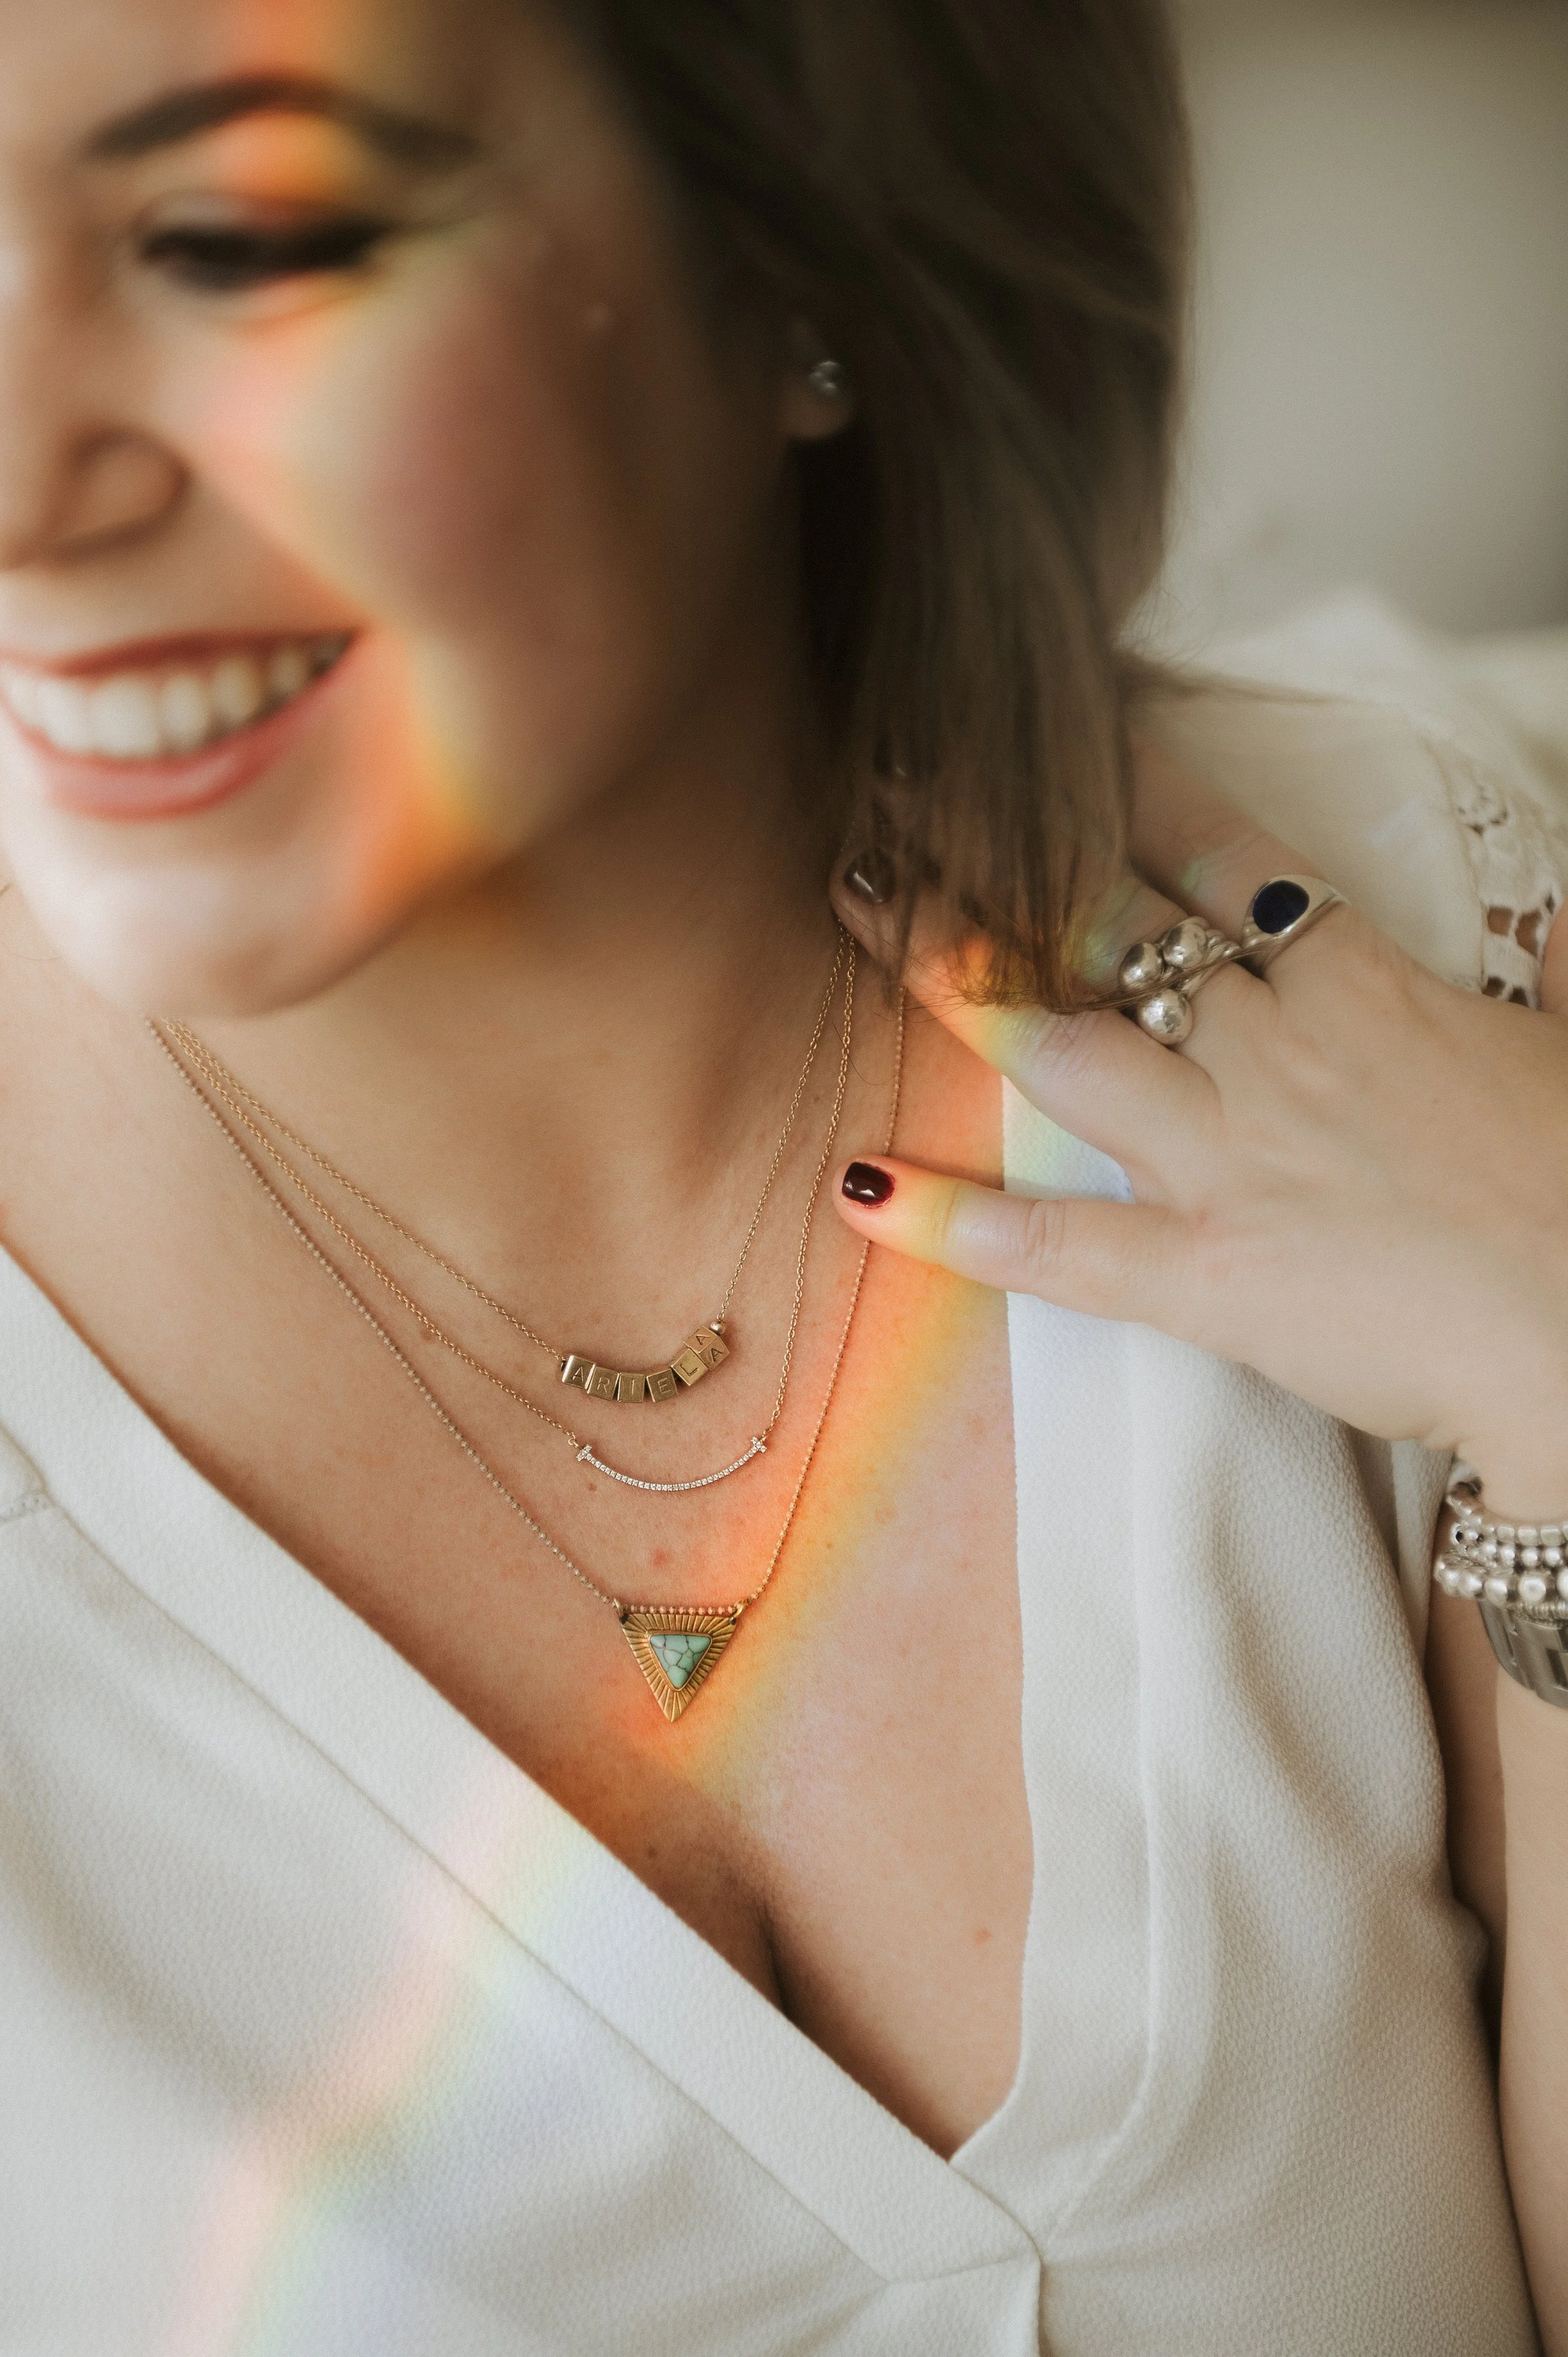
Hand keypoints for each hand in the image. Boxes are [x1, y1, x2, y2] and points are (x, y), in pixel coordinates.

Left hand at [831, 747, 1567, 1513]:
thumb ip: (1562, 971)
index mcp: (1363, 988)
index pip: (1226, 857)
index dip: (1132, 786)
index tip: (1058, 730)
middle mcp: (1276, 1052)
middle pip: (1109, 927)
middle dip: (997, 854)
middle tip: (901, 793)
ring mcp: (1231, 1161)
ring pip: (1061, 1045)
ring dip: (953, 973)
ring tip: (858, 908)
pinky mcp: (1207, 1279)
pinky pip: (1056, 1247)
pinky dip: (953, 1223)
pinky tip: (861, 1189)